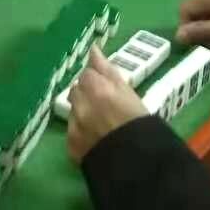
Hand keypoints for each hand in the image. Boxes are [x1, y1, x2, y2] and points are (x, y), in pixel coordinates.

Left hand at [66, 46, 147, 162]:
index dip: (97, 80)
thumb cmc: (138, 121)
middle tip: (105, 104)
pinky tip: (96, 137)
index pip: (87, 73)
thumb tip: (93, 49)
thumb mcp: (127, 91)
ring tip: (101, 122)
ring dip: (82, 110)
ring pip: (73, 109)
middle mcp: (80, 104)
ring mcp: (73, 125)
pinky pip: (72, 130)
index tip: (108, 88)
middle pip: (77, 90)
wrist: (137, 160)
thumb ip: (106, 69)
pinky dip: (81, 131)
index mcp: (95, 87)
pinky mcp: (71, 144)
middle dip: (87, 93)